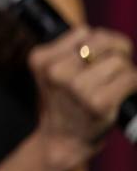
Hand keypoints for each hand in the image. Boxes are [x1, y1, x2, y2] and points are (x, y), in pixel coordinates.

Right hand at [29, 26, 136, 166]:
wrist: (64, 138)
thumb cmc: (64, 100)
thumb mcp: (52, 71)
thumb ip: (71, 49)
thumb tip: (112, 40)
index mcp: (41, 59)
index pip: (84, 32)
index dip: (99, 42)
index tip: (99, 57)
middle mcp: (56, 71)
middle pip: (103, 43)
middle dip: (116, 51)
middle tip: (116, 65)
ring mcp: (77, 88)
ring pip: (119, 61)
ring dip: (125, 70)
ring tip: (116, 83)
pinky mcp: (99, 103)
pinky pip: (130, 78)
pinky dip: (133, 83)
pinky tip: (125, 92)